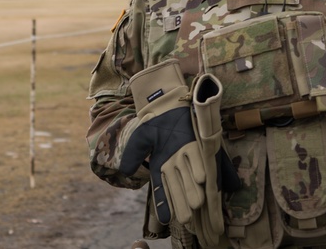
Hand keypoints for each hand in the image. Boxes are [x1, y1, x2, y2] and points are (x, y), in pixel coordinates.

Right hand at [120, 101, 197, 223]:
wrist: (165, 104)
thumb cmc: (152, 123)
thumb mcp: (139, 140)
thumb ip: (133, 156)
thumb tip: (124, 171)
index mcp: (161, 166)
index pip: (162, 188)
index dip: (163, 203)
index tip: (165, 218)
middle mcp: (175, 164)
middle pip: (178, 187)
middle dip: (182, 203)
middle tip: (186, 219)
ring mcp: (187, 155)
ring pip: (189, 176)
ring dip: (193, 190)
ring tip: (196, 204)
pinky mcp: (196, 144)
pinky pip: (197, 157)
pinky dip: (199, 167)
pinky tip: (200, 179)